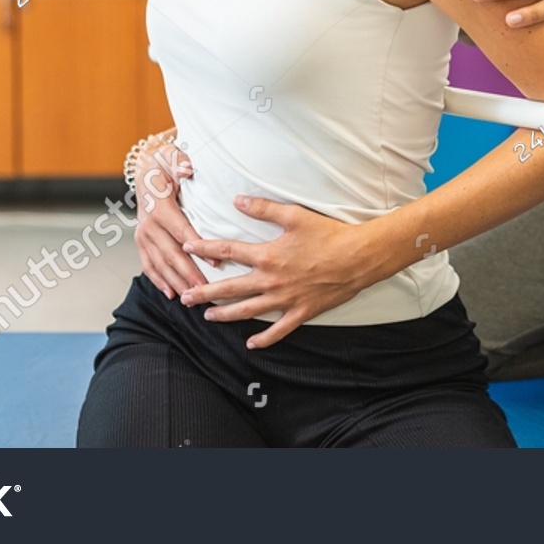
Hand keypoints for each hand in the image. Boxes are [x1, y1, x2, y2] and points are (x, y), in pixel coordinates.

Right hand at [132, 138, 211, 299]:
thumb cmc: (165, 163)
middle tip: (205, 290)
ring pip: (160, 263)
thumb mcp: (173, 156)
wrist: (145, 168)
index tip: (215, 263)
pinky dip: (159, 280)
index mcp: (160, 207)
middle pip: (171, 253)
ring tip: (191, 298)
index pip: (182, 231)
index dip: (198, 248)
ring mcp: (142, 235)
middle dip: (188, 274)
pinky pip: (149, 264)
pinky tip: (170, 293)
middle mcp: (148, 224)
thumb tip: (188, 169)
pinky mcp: (141, 242)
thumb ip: (181, 162)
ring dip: (175, 281)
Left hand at [179, 196, 382, 348]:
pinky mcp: (301, 312)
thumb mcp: (294, 215)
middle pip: (230, 288)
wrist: (358, 257)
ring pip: (248, 311)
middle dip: (205, 293)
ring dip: (226, 315)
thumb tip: (237, 201)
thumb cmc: (328, 234)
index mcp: (267, 255)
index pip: (228, 251)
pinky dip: (264, 339)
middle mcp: (271, 280)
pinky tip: (251, 343)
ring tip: (208, 317)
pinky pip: (278, 330)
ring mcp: (285, 299)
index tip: (188, 248)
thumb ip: (263, 209)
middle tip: (185, 298)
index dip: (205, 248)